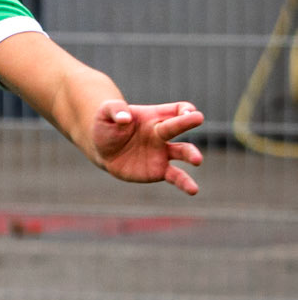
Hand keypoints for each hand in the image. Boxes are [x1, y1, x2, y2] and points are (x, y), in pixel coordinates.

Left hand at [89, 100, 204, 193]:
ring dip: (191, 154)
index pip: (178, 109)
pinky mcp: (159, 170)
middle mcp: (162, 133)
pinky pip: (175, 176)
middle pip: (179, 126)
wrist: (101, 149)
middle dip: (187, 122)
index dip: (184, 109)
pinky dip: (184, 182)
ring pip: (182, 152)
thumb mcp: (105, 112)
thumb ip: (115, 110)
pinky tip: (193, 190)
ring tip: (197, 160)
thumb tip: (125, 119)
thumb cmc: (107, 126)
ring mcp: (162, 153)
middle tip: (198, 118)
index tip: (186, 112)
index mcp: (154, 116)